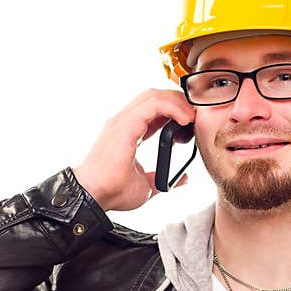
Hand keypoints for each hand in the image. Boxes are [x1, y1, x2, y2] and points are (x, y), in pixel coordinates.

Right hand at [73, 89, 195, 211]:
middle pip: (155, 95)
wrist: (94, 196)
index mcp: (128, 131)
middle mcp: (124, 121)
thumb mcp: (146, 185)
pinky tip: (185, 119)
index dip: (175, 109)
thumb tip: (182, 178)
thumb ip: (161, 178)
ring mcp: (123, 120)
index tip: (191, 122)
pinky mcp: (125, 124)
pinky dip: (172, 106)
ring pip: (154, 95)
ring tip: (192, 116)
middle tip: (196, 116)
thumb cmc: (112, 191)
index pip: (154, 108)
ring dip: (177, 101)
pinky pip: (153, 104)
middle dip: (178, 100)